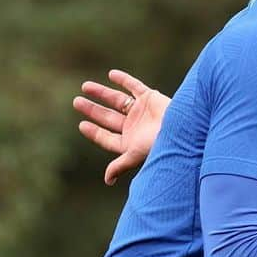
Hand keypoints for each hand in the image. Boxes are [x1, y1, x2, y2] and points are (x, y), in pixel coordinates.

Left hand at [73, 70, 169, 185]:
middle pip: (108, 118)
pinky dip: (124, 80)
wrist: (181, 127)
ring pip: (117, 101)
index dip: (94, 132)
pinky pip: (134, 86)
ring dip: (102, 93)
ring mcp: (141, 111)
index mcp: (129, 142)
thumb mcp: (135, 155)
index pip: (107, 137)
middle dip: (93, 110)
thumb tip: (107, 181)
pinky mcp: (150, 97)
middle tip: (76, 102)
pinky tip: (111, 75)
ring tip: (85, 86)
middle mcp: (134, 126)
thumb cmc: (158, 143)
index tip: (81, 124)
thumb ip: (120, 165)